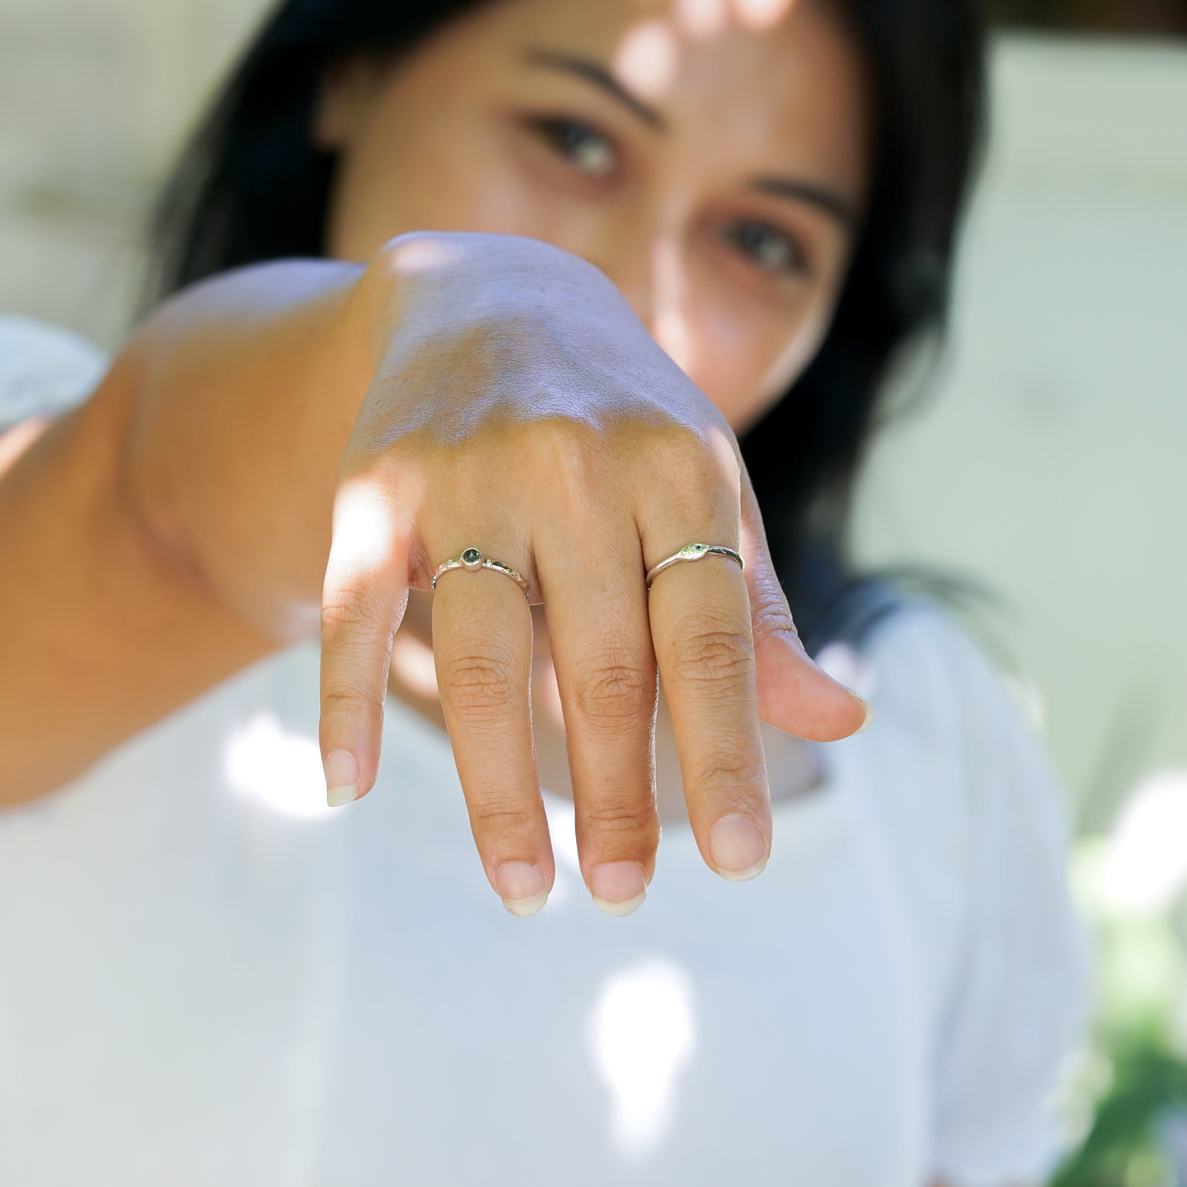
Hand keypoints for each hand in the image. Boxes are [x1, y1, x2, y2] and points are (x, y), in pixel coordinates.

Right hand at [320, 231, 870, 913]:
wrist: (486, 293)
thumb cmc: (622, 420)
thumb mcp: (705, 489)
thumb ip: (760, 610)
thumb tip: (841, 724)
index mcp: (681, 467)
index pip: (712, 636)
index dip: (726, 750)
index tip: (737, 861)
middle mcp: (577, 463)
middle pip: (601, 662)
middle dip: (617, 792)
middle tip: (623, 893)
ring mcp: (466, 472)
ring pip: (481, 657)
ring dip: (498, 786)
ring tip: (524, 887)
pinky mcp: (374, 482)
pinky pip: (355, 606)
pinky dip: (345, 699)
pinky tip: (348, 784)